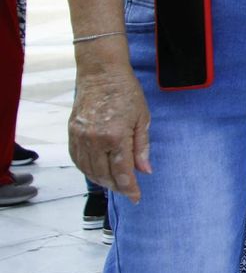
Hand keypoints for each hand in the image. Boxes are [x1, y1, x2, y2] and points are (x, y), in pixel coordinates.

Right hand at [68, 63, 150, 201]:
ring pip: (89, 170)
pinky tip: (97, 172)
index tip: (136, 197)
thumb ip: (142, 147)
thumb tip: (145, 170)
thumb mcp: (142, 118)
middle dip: (117, 186)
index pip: (122, 172)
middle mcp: (95, 140)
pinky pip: (78, 160)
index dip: (130, 187)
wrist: (101, 74)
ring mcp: (80, 138)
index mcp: (116, 136)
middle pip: (104, 174)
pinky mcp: (72, 134)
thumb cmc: (126, 93)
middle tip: (128, 190)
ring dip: (102, 180)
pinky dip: (87, 170)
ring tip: (114, 183)